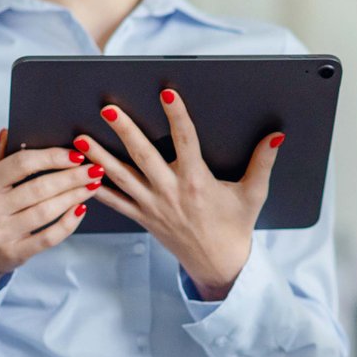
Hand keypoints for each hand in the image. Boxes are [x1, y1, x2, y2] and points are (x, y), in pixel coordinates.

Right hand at [0, 129, 101, 293]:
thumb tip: (9, 131)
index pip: (21, 164)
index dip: (51, 157)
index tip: (76, 154)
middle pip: (39, 187)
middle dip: (72, 177)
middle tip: (95, 169)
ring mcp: (1, 233)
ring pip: (46, 211)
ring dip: (75, 196)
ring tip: (93, 185)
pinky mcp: (15, 253)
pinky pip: (49, 237)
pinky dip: (69, 223)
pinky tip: (81, 209)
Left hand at [72, 92, 281, 300]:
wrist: (218, 263)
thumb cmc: (236, 226)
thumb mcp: (253, 194)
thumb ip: (263, 162)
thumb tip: (276, 135)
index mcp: (197, 181)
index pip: (185, 140)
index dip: (177, 115)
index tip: (167, 93)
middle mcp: (171, 191)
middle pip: (144, 155)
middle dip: (125, 130)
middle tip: (108, 109)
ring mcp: (153, 205)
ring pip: (122, 177)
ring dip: (100, 157)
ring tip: (80, 138)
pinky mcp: (143, 217)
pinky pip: (116, 202)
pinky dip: (98, 189)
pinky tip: (81, 174)